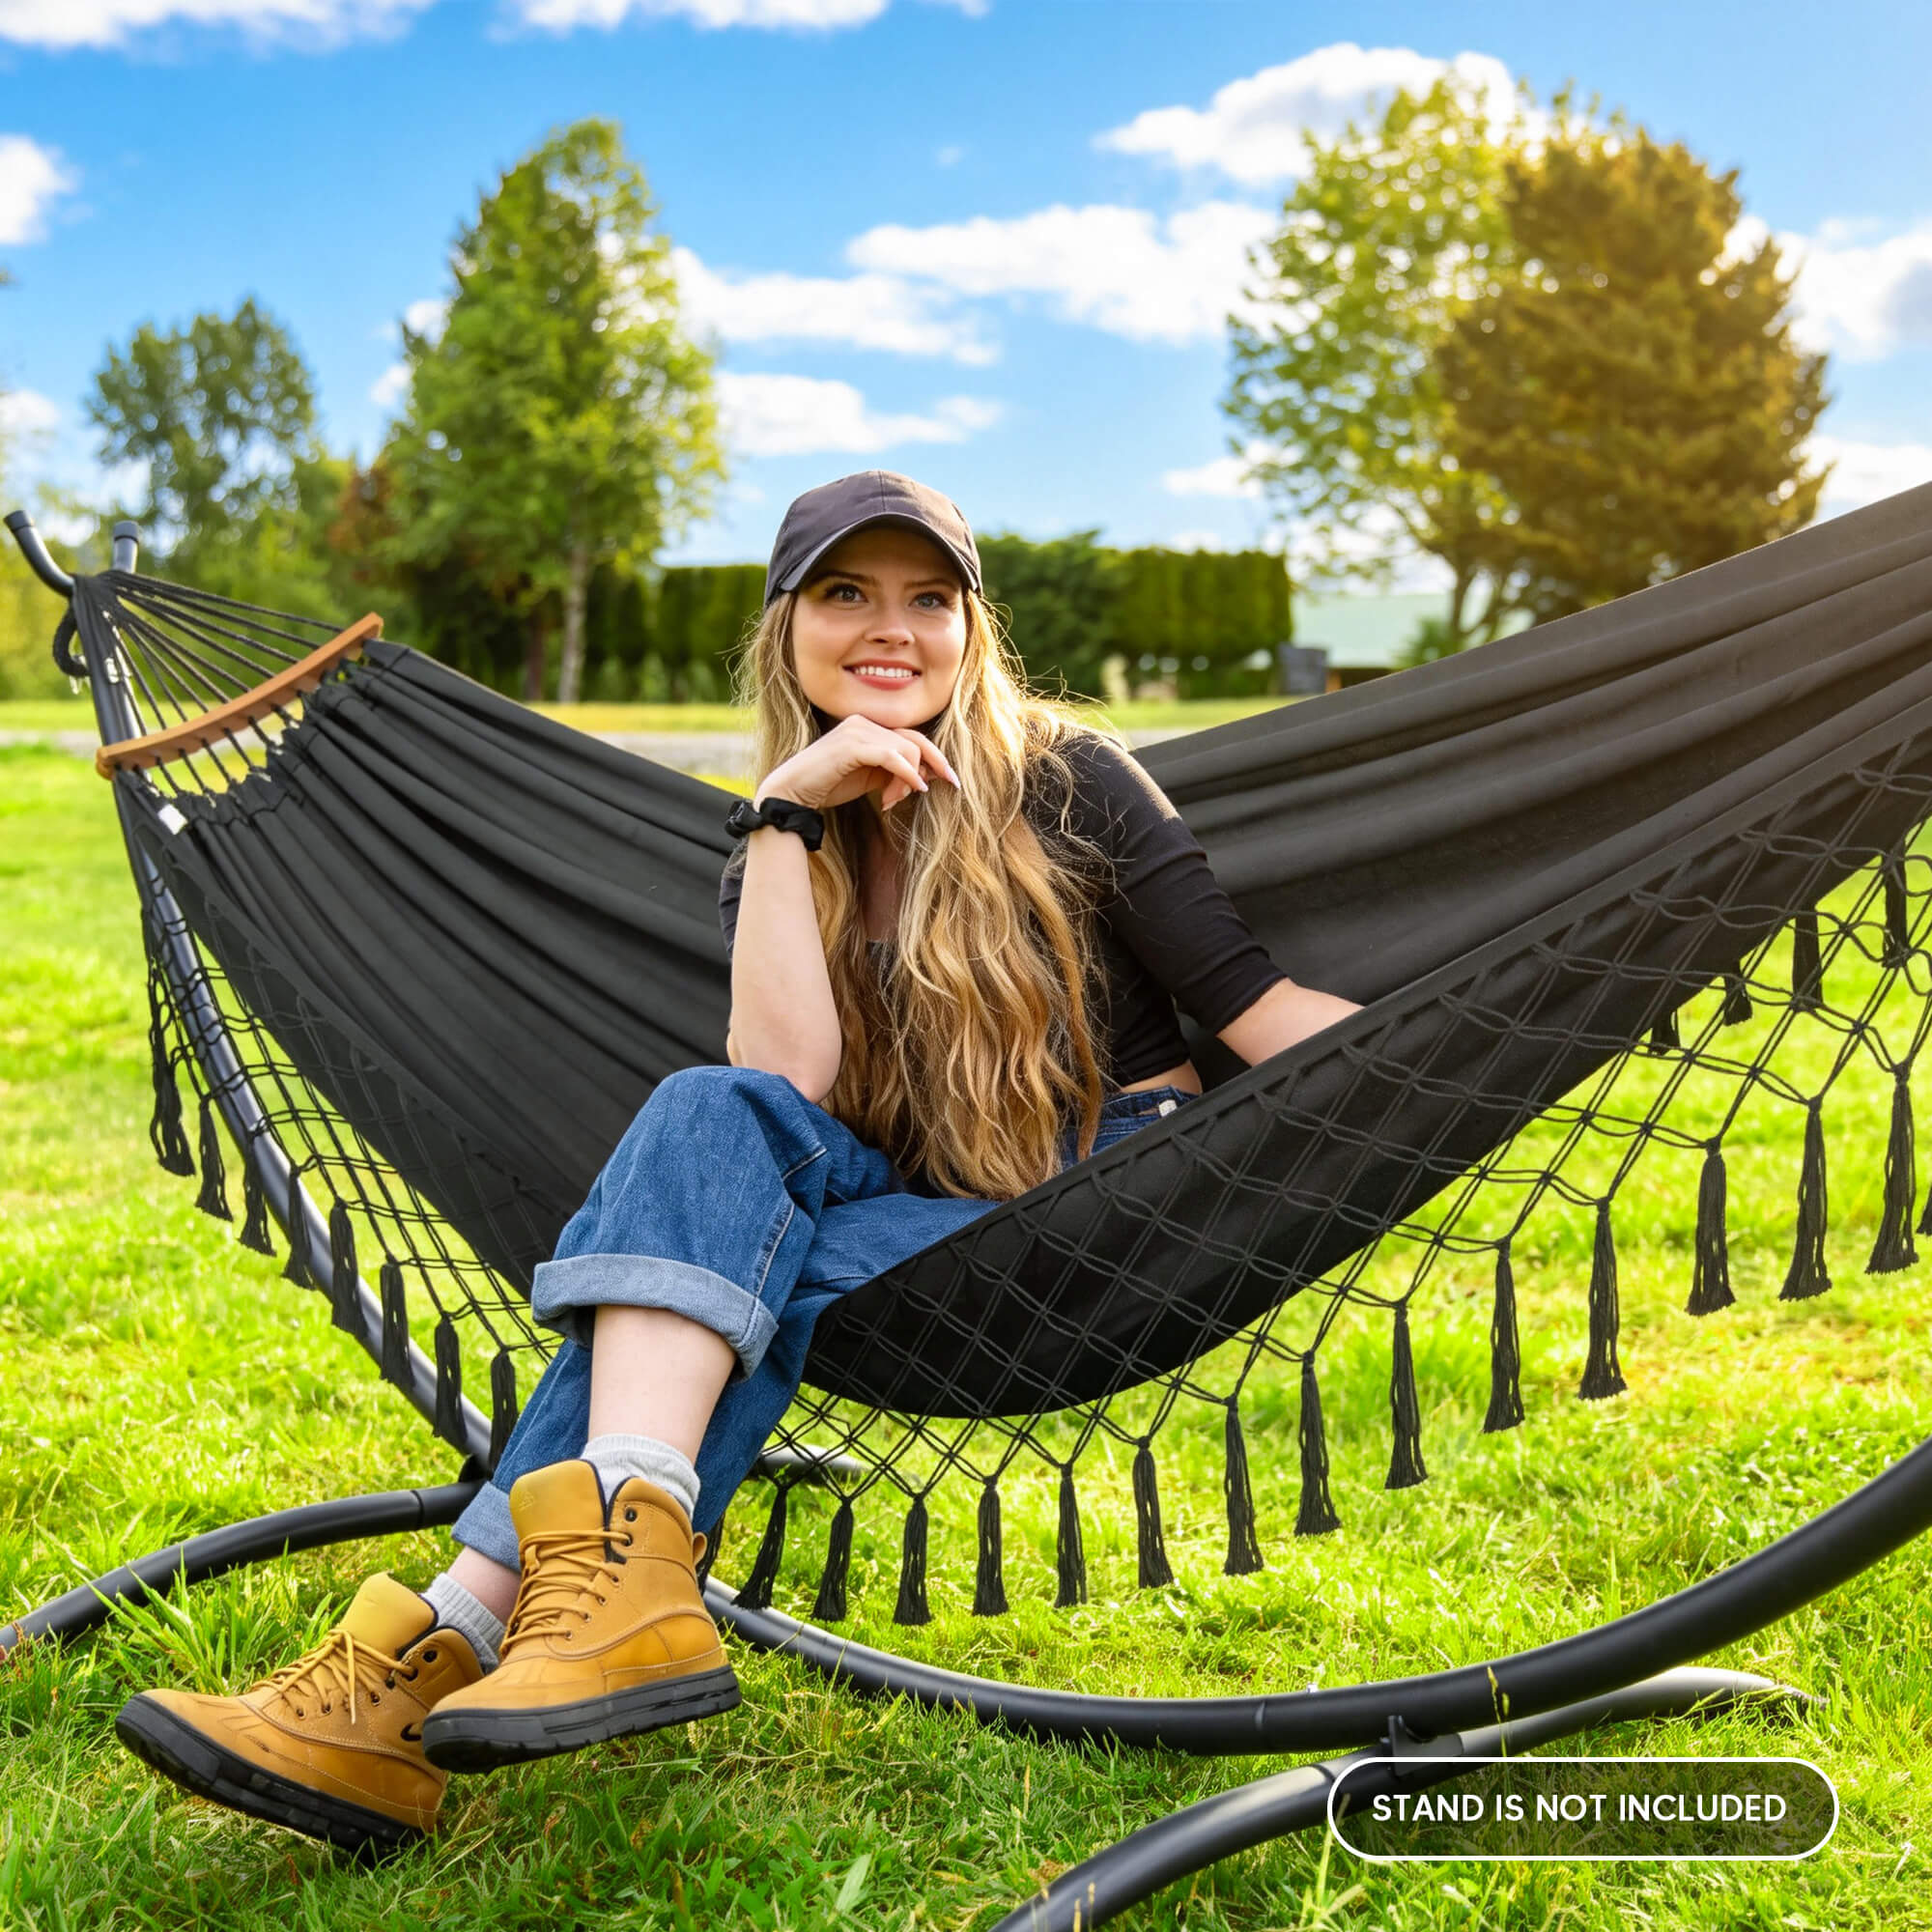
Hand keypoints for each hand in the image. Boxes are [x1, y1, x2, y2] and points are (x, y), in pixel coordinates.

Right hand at [757, 713, 961, 813]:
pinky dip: (906, 774)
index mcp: (868, 726)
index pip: (912, 737)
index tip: (950, 779)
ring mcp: (857, 731)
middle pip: (915, 740)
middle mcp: (864, 722)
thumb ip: (896, 772)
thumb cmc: (829, 785)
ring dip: (910, 780)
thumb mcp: (871, 779)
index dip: (934, 757)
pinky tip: (912, 789)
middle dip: (934, 765)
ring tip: (895, 800)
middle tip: (949, 785)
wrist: (792, 792)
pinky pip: (892, 757)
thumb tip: (929, 774)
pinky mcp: (852, 745)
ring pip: (906, 750)